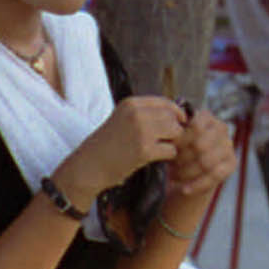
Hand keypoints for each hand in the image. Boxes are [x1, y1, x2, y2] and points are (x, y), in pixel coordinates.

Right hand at [56, 96, 186, 202]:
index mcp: (131, 104)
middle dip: (175, 130)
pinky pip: (171, 150)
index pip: (166, 103)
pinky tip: (157, 159)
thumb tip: (175, 116)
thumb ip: (144, 114)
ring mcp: (141, 131)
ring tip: (162, 149)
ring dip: (173, 142)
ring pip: (176, 132)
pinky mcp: (145, 150)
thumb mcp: (122, 119)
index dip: (177, 113)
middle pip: (173, 117)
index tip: (180, 123)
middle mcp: (137, 114)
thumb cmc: (106, 145)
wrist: (89, 165)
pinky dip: (168, 156)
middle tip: (168, 142)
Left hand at [167, 109, 234, 200]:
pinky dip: (197, 185)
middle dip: (182, 157)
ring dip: (187, 172)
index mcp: (206, 117)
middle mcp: (221, 128)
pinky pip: (214, 176)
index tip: (169, 149)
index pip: (195, 127)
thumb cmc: (178, 151)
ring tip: (174, 176)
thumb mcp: (173, 140)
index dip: (180, 140)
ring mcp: (228, 146)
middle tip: (171, 165)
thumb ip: (172, 135)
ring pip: (207, 162)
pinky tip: (184, 189)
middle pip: (201, 145)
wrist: (189, 172)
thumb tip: (167, 137)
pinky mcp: (231, 164)